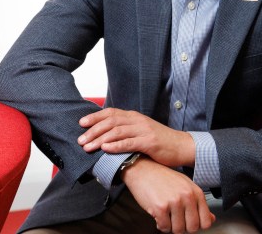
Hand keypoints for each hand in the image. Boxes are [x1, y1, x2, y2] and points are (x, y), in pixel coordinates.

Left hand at [77, 108, 194, 166]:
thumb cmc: (159, 141)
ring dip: (100, 139)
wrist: (181, 146)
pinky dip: (115, 145)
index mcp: (134, 116)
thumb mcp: (141, 131)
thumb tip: (105, 135)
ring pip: (117, 132)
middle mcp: (137, 120)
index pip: (111, 112)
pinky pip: (129, 143)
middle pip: (111, 121)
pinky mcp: (149, 142)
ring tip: (88, 146)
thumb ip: (126, 130)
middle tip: (80, 140)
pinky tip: (105, 149)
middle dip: (93, 130)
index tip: (81, 123)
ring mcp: (144, 130)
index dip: (95, 116)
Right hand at [122, 157, 214, 232]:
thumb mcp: (185, 186)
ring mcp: (174, 202)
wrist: (143, 169)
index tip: (189, 222)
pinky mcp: (160, 207)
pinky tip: (159, 216)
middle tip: (175, 219)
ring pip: (178, 230)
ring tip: (167, 216)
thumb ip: (198, 203)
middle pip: (192, 228)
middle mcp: (187, 196)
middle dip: (183, 227)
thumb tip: (210, 219)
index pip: (206, 222)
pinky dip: (161, 225)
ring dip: (171, 226)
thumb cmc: (163, 177)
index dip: (197, 225)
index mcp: (196, 192)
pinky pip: (164, 228)